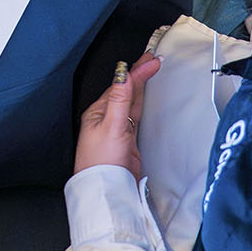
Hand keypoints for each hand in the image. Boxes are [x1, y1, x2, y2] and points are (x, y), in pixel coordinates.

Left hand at [75, 54, 161, 177]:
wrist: (106, 191)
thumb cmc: (101, 162)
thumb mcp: (112, 126)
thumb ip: (120, 99)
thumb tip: (122, 73)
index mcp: (98, 112)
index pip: (121, 86)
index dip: (137, 72)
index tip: (152, 60)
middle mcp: (106, 119)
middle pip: (126, 91)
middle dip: (139, 74)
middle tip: (153, 59)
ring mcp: (117, 130)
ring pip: (131, 103)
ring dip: (141, 87)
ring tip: (149, 71)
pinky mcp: (126, 142)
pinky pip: (135, 117)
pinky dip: (141, 105)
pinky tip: (145, 99)